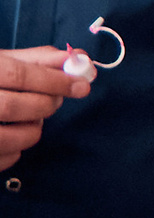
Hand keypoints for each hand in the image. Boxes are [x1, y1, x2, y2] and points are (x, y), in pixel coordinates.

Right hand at [0, 47, 88, 169]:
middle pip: (15, 107)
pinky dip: (18, 149)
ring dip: (34, 129)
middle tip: (55, 99)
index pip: (18, 75)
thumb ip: (36, 60)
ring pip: (11, 137)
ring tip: (32, 118)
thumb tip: (80, 58)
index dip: (54, 80)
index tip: (81, 86)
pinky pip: (4, 159)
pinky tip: (13, 133)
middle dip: (46, 104)